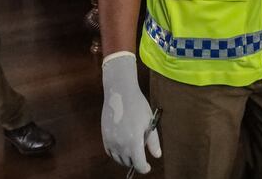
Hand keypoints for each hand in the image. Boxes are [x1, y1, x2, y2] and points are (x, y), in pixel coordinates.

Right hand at [101, 53, 160, 173]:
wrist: (120, 93)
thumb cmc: (137, 106)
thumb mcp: (149, 122)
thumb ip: (153, 141)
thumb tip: (157, 156)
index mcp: (134, 141)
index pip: (139, 164)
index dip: (144, 168)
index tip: (148, 166)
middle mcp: (121, 144)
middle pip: (129, 162)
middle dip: (136, 161)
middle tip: (141, 152)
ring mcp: (111, 141)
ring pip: (119, 159)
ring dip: (126, 158)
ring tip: (133, 149)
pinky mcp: (104, 137)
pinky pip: (110, 152)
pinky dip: (116, 153)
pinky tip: (122, 147)